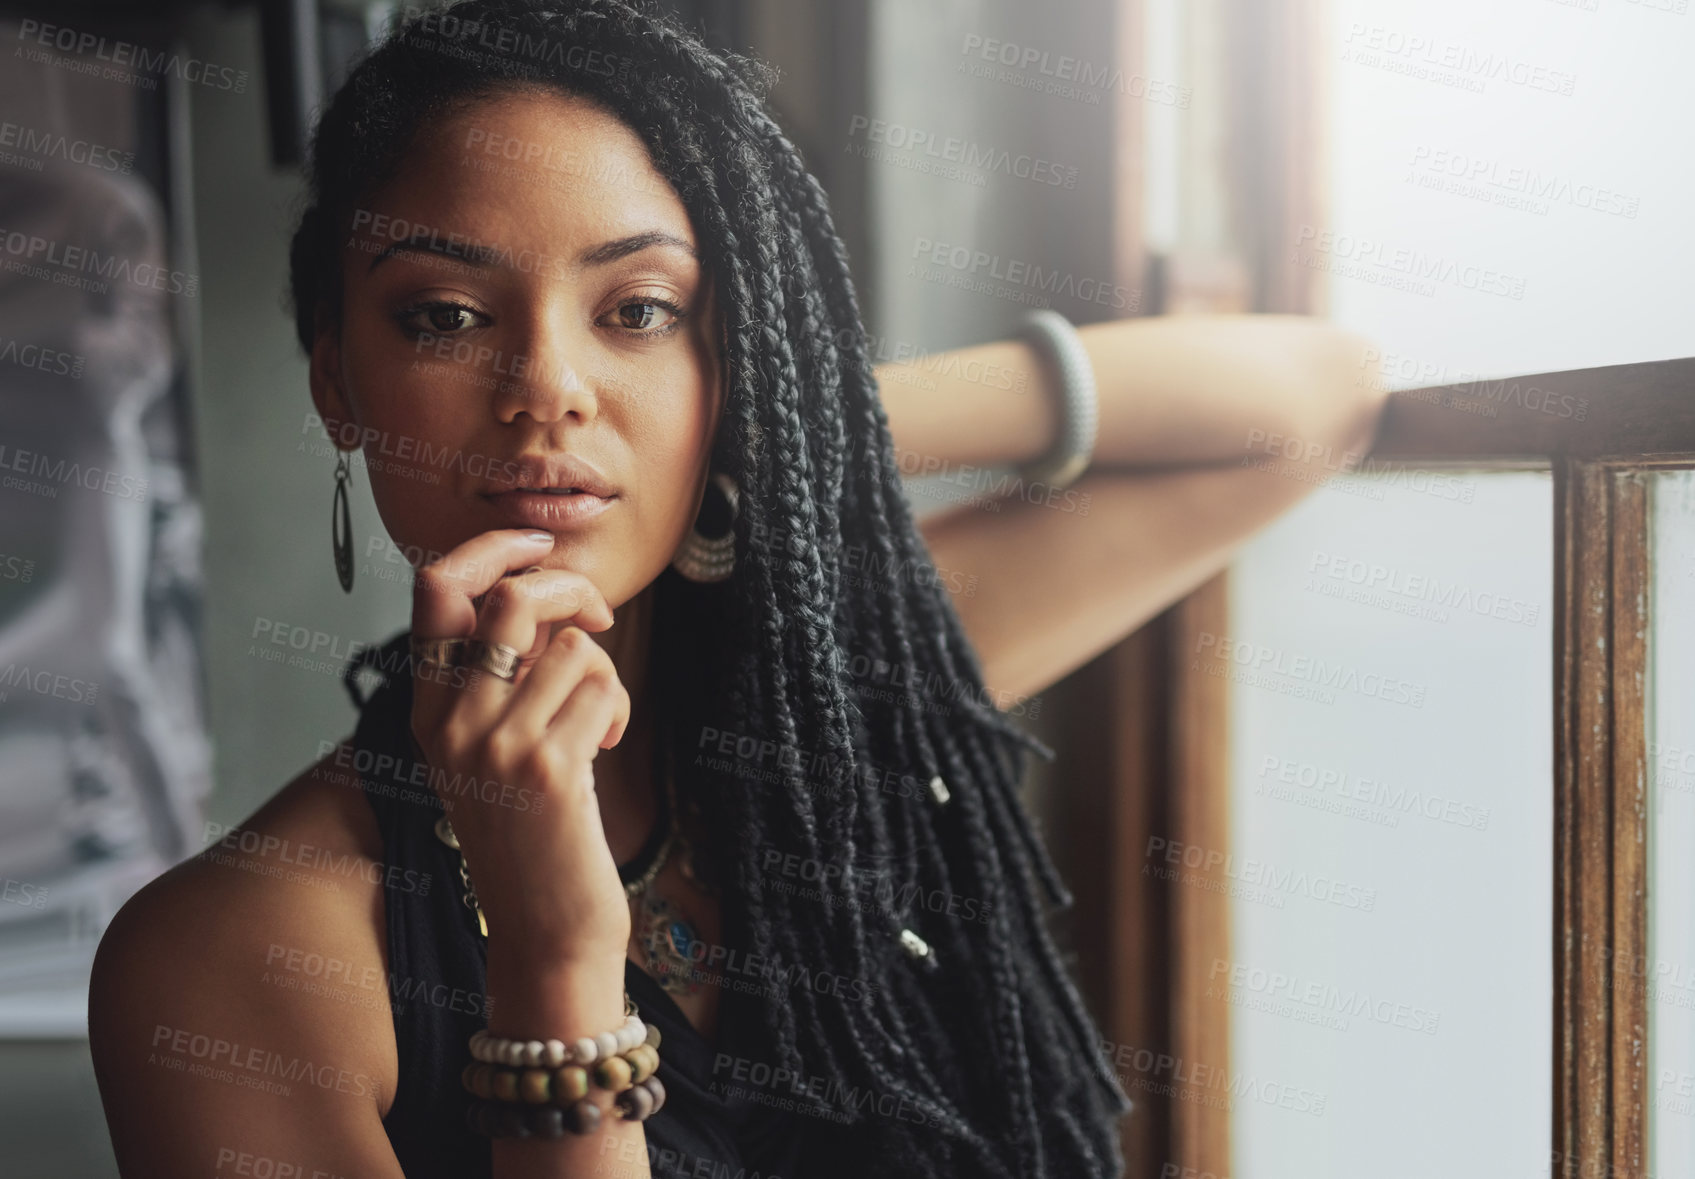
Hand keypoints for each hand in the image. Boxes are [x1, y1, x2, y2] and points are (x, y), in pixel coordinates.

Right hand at [408, 529, 632, 966]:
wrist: (544, 930)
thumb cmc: (530, 833)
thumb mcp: (488, 750)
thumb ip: (501, 675)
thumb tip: (543, 594)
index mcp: (426, 710)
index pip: (435, 589)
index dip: (492, 548)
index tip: (539, 543)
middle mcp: (450, 722)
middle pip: (512, 597)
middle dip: (570, 589)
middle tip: (597, 618)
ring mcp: (495, 745)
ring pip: (572, 645)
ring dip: (603, 672)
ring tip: (598, 717)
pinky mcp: (548, 768)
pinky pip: (600, 686)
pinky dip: (617, 706)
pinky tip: (606, 745)